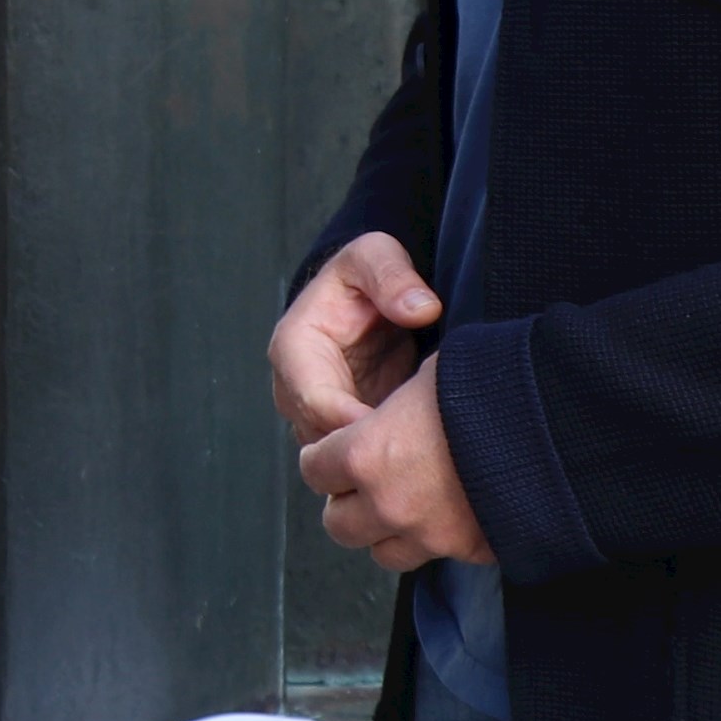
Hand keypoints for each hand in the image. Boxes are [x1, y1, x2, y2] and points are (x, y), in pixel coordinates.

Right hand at [267, 233, 444, 446]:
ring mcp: (316, 415)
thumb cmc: (363, 274)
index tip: (404, 431)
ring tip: (426, 464)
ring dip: (376, 464)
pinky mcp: (342, 430)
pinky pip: (357, 461)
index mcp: (294, 350)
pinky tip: (424, 464)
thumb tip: (422, 309)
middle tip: (422, 460)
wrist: (365, 297)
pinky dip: (385, 465)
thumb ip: (393, 277)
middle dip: (368, 454)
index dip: (359, 423)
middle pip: (324, 440)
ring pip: (338, 460)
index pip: (317, 403)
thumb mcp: (375, 255)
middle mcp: (295, 390)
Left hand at [298, 365, 490, 571]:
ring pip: (382, 552)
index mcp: (366, 454)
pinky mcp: (470, 552)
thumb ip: (400, 397)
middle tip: (362, 481)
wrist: (560, 428)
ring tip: (402, 503)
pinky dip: (435, 540)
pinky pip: (437, 557)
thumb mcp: (435, 372)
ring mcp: (431, 536)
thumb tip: (400, 396)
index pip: (314, 469)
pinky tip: (451, 514)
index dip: (323, 455)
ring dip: (384, 530)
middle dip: (346, 501)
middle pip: (338, 522)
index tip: (333, 448)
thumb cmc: (494, 387)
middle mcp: (389, 503)